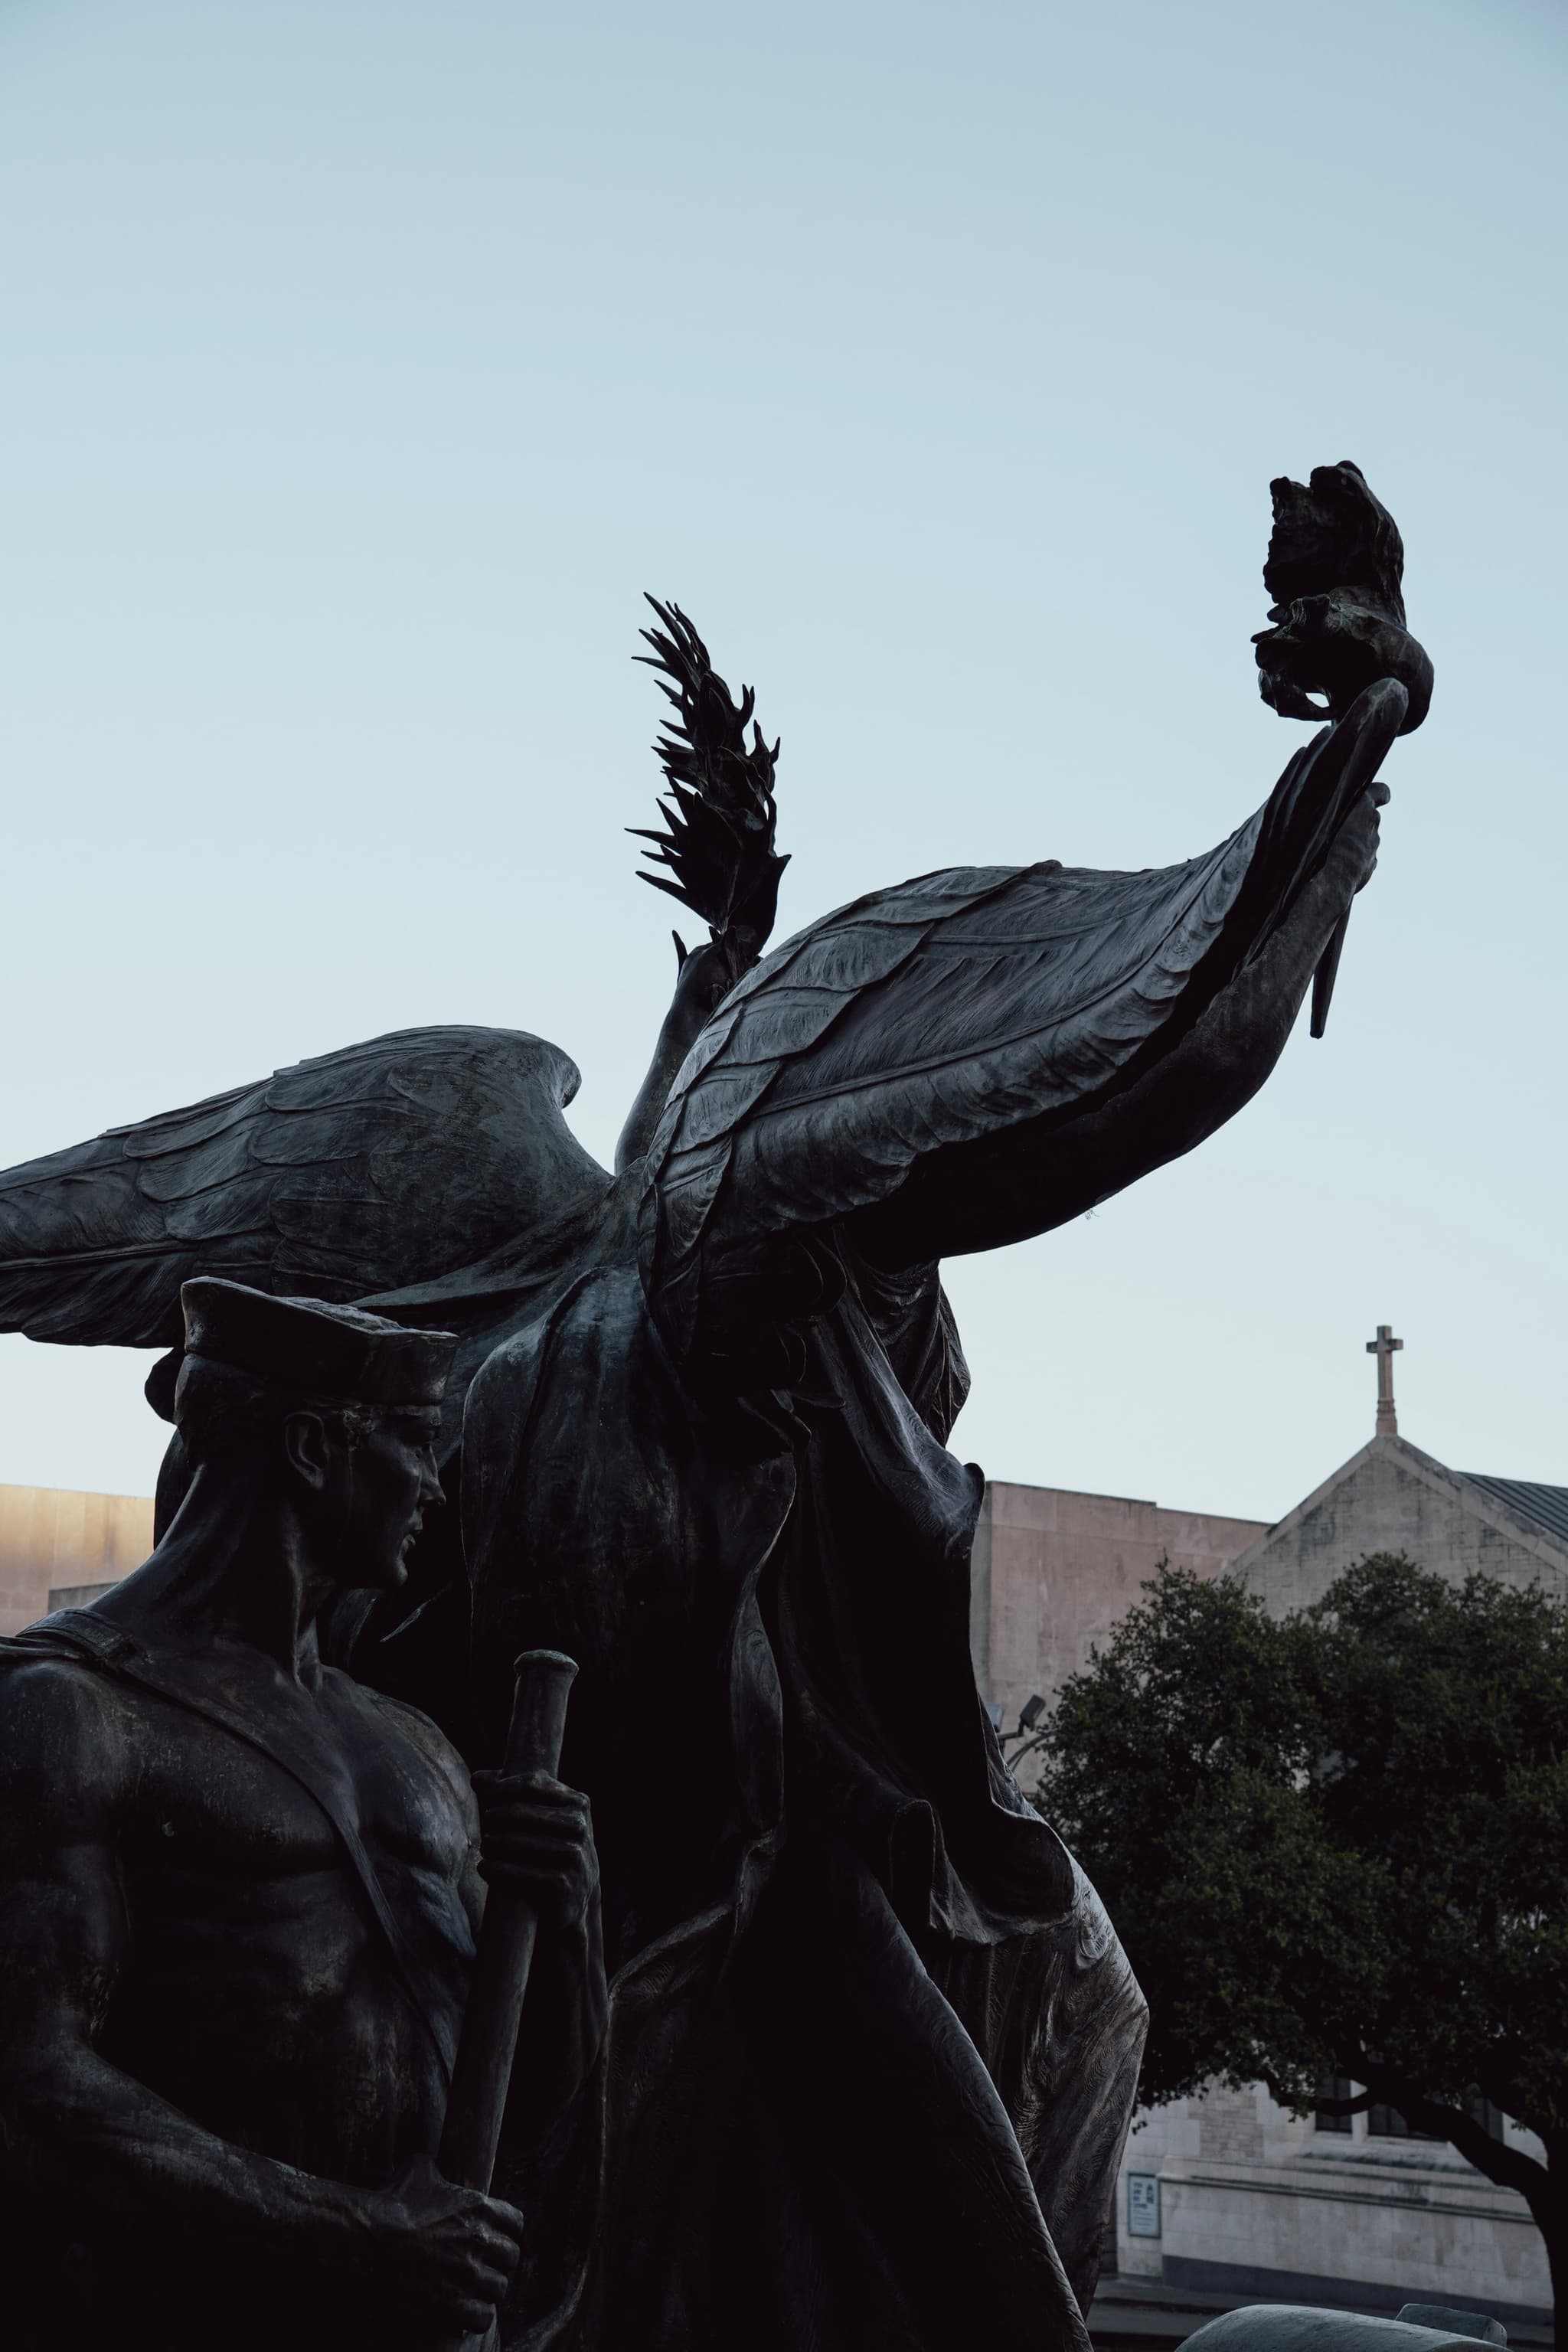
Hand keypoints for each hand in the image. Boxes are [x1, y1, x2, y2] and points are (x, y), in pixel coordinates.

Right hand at [348, 2154, 523, 2339]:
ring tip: (471, 2292)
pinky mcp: (453, 2305)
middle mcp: (480, 2240)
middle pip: (511, 2259)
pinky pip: (483, 2317)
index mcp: (480, 2207)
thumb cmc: (392, 2202)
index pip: (517, 2223)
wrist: (369, 2239)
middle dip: (498, 2263)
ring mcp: (468, 2274)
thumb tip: (436, 2168)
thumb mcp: (420, 2170)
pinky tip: (461, 2312)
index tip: (494, 2240)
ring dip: (486, 2291)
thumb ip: (439, 2170)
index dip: (507, 2233)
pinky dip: (474, 2316)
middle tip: (480, 2268)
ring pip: (499, 2289)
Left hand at [472, 1768, 598, 1938]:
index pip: (531, 1784)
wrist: (578, 1895)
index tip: (488, 1798)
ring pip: (515, 1842)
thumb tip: (477, 1778)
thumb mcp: (545, 1816)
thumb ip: (512, 1793)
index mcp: (578, 1803)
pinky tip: (484, 1867)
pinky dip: (495, 1869)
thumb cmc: (553, 1846)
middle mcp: (579, 1826)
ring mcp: (573, 1856)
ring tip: (484, 1846)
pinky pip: (518, 1873)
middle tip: (485, 1824)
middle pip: (519, 1812)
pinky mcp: (562, 1884)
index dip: (503, 1788)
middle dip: (494, 1817)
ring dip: (491, 1844)